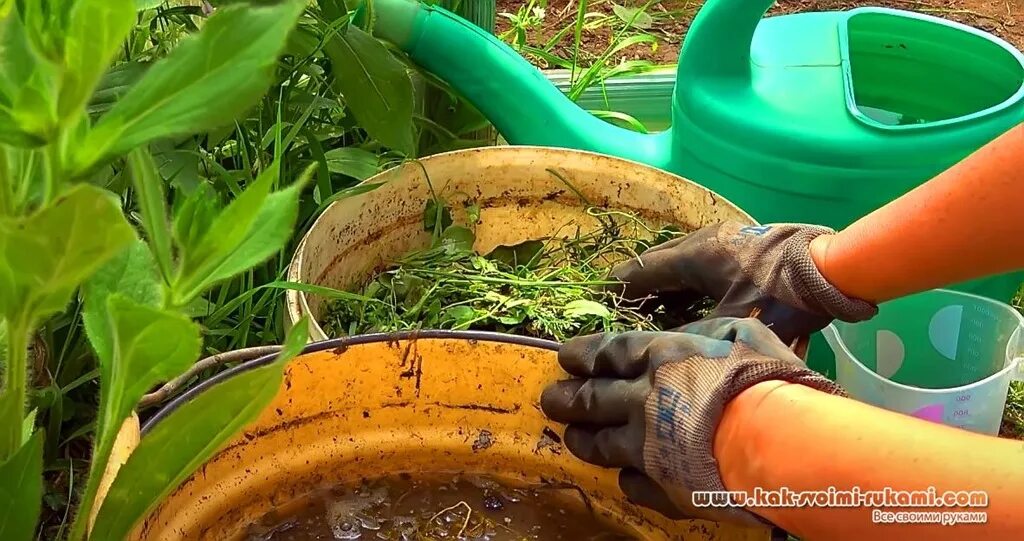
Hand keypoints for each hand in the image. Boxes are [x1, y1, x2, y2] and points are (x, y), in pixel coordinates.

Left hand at [540, 318, 844, 525]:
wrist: (777, 444)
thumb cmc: (766, 381)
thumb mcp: (741, 334)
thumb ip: (707, 332)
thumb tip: (689, 335)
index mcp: (661, 359)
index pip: (608, 353)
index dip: (583, 355)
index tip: (565, 357)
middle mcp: (642, 402)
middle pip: (592, 400)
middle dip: (566, 399)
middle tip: (550, 400)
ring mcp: (646, 449)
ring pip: (601, 445)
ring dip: (583, 439)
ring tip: (570, 437)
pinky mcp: (661, 487)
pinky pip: (633, 484)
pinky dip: (626, 478)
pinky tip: (623, 477)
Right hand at [610, 222, 876, 345]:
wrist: (833, 271)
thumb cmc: (781, 298)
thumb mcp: (733, 325)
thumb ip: (694, 339)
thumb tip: (663, 357)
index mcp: (693, 255)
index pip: (642, 271)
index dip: (620, 291)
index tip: (599, 304)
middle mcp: (704, 241)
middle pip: (660, 265)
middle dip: (642, 290)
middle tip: (624, 314)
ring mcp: (725, 241)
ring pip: (683, 264)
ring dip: (668, 288)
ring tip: (654, 314)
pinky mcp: (743, 247)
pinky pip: (703, 265)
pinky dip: (690, 284)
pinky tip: (692, 306)